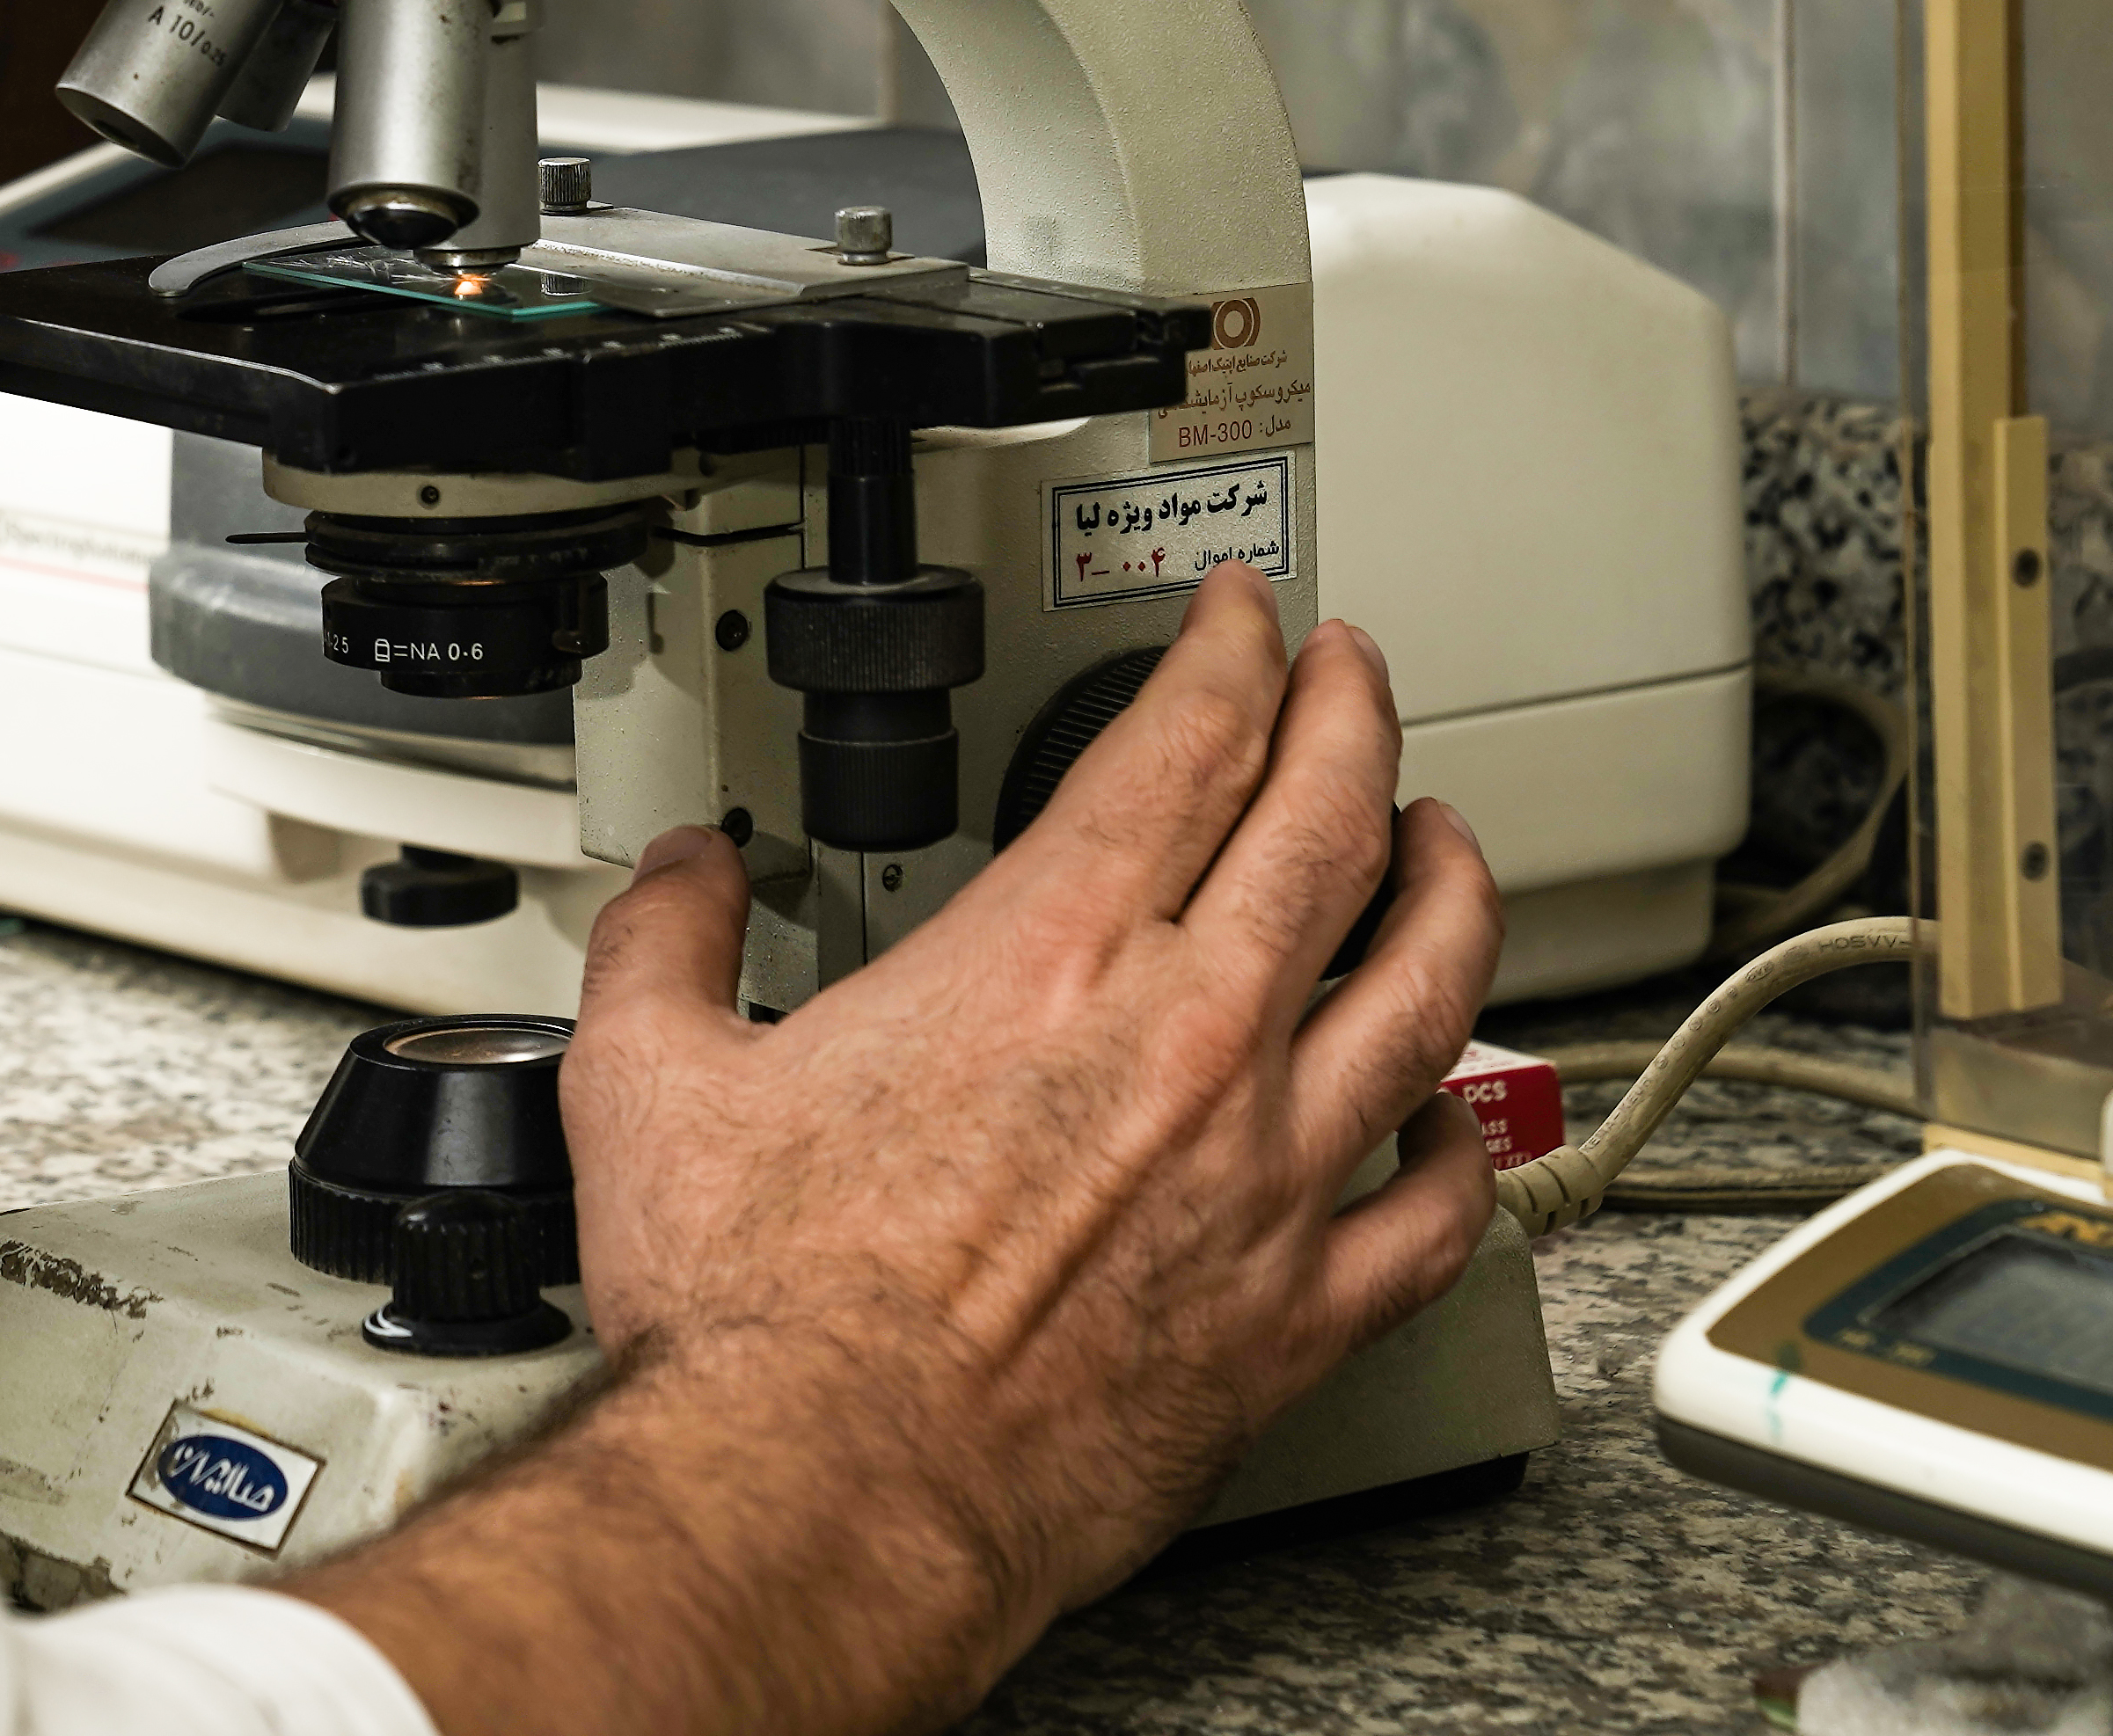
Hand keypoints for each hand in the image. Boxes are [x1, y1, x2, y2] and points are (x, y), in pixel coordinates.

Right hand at [295, 560, 1506, 1735]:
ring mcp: (1264, 1176)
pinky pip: (1436, 1216)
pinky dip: (1462, 1153)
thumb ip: (668, 945)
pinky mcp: (1296, 1315)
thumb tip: (681, 878)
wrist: (829, 1491)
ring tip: (1443, 844)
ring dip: (1448, 891)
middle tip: (1353, 674)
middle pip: (1334, 823)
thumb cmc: (761, 1313)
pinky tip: (1455, 1126)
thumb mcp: (650, 1077)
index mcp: (1046, 954)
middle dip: (1354, 718)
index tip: (1243, 620)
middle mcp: (1187, 1040)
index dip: (1232, 651)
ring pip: (1427, 988)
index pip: (1187, 742)